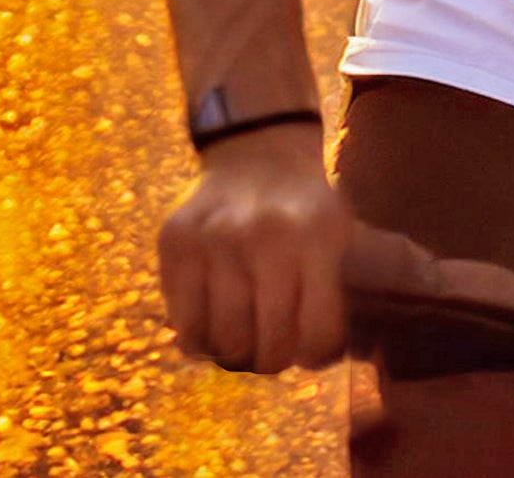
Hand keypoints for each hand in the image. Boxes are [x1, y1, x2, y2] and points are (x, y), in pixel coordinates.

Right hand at [157, 123, 352, 373]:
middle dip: (273, 359)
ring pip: (223, 342)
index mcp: (319, 234)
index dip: (316, 356)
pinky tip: (213, 321)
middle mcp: (266, 234)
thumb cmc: (303, 208)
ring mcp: (216, 236)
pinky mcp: (176, 240)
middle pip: (267, 346)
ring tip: (244, 336)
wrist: (257, 152)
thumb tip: (316, 360)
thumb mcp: (337, 234)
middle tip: (273, 350)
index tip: (311, 352)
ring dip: (235, 353)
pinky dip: (200, 339)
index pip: (318, 333)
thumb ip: (331, 293)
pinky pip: (185, 325)